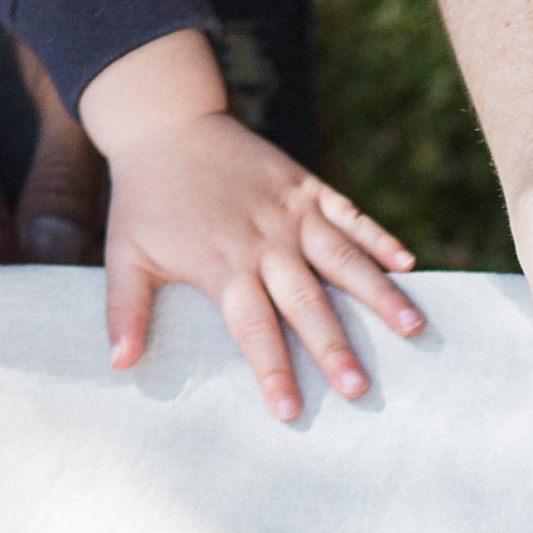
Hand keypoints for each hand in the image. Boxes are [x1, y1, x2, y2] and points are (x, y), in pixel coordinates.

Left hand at [82, 32, 421, 421]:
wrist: (164, 120)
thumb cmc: (145, 199)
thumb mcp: (124, 254)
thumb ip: (125, 310)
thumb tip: (119, 363)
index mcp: (222, 264)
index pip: (252, 327)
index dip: (272, 370)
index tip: (289, 412)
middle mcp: (264, 241)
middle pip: (306, 301)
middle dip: (333, 347)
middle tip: (359, 389)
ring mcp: (291, 211)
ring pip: (342, 259)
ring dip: (378, 295)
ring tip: (413, 329)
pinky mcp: (307, 187)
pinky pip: (350, 215)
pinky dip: (379, 239)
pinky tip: (409, 266)